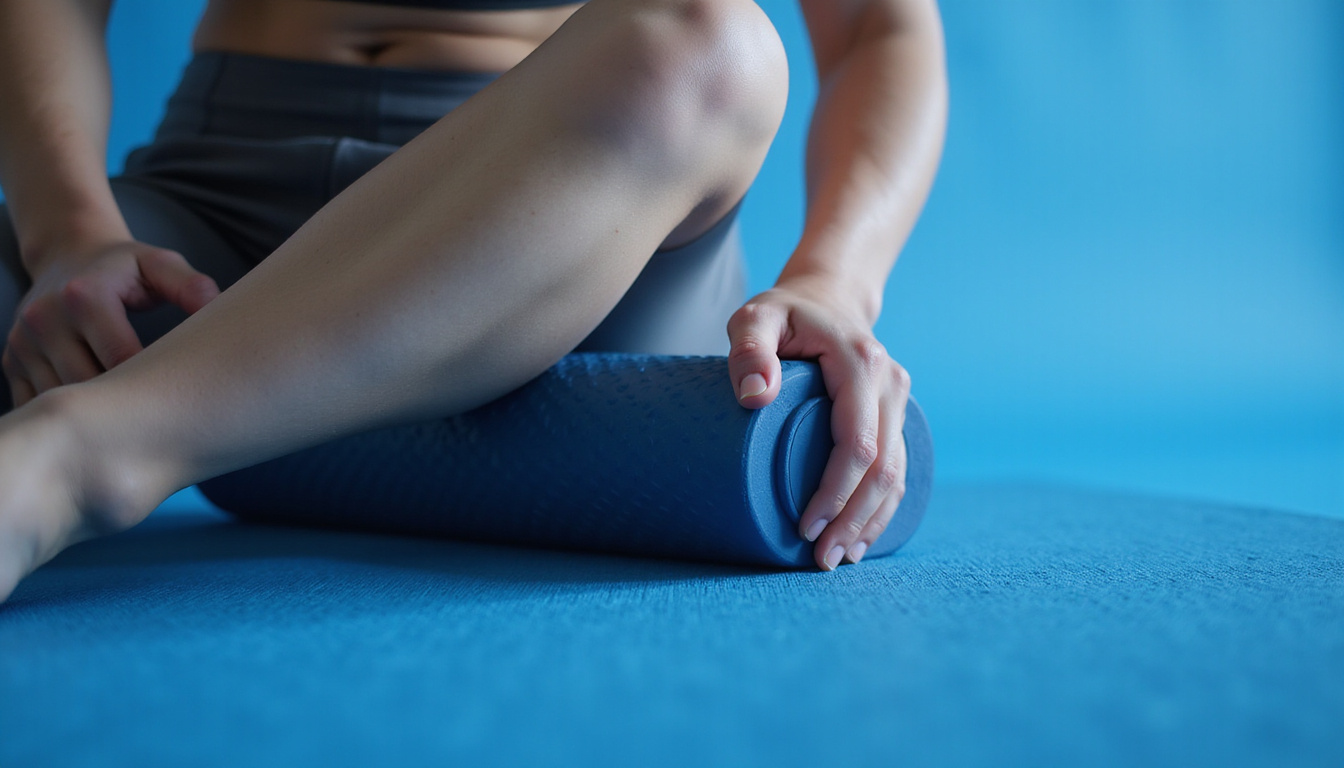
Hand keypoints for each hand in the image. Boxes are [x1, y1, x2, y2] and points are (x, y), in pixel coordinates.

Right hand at [3, 240, 218, 406]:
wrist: (67, 255)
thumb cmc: (125, 268)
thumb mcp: (160, 266)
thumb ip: (190, 287)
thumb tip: (217, 310)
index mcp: (84, 296)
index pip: (120, 358)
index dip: (150, 383)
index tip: (177, 396)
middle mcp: (44, 319)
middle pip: (86, 384)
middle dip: (122, 406)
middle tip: (159, 422)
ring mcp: (22, 343)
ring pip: (58, 400)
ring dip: (92, 417)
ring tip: (131, 426)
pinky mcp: (12, 362)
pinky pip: (33, 404)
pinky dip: (63, 420)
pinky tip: (95, 423)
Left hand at [727, 273, 910, 570]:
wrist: (826, 296)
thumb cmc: (783, 311)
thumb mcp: (755, 317)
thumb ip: (749, 350)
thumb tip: (754, 398)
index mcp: (862, 364)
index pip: (858, 442)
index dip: (836, 491)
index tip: (805, 526)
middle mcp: (890, 383)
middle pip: (884, 467)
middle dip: (854, 519)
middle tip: (821, 560)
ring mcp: (898, 399)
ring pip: (898, 473)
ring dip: (872, 521)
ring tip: (840, 557)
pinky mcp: (895, 414)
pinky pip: (897, 467)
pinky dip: (882, 506)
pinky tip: (861, 535)